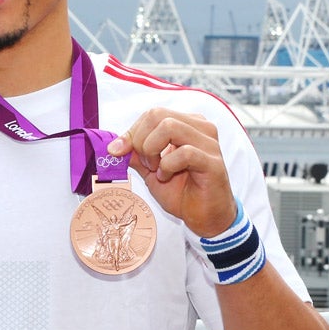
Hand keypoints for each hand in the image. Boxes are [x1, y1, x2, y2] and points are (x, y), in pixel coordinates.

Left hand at [107, 107, 236, 237]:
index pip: (152, 114)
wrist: (203, 216)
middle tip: (145, 163)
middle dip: (140, 140)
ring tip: (156, 169)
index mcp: (186, 124)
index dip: (131, 132)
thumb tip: (114, 146)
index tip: (119, 152)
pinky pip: (185, 153)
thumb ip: (135, 154)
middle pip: (158, 115)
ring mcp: (209, 143)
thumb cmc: (180, 190)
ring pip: (170, 127)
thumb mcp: (149, 169)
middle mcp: (200, 127)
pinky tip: (166, 177)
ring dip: (153, 150)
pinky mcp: (213, 162)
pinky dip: (167, 165)